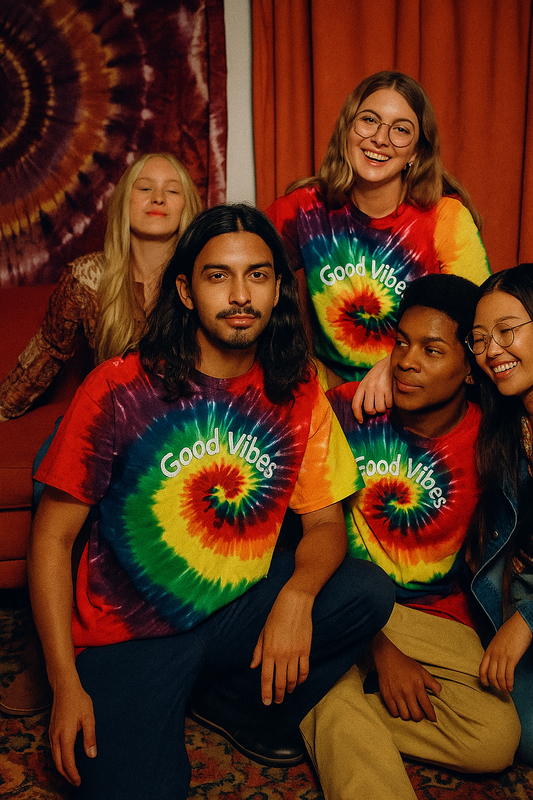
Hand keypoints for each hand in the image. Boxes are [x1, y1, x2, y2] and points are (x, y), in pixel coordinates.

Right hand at [49, 679, 95, 785]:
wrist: (64, 687)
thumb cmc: (78, 700)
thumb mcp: (89, 717)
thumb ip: (90, 737)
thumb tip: (92, 755)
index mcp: (65, 736)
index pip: (67, 762)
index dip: (73, 774)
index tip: (79, 782)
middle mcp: (55, 737)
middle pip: (58, 763)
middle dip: (66, 775)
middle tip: (75, 782)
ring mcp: (51, 734)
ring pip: (54, 758)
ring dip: (62, 768)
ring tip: (71, 774)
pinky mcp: (51, 730)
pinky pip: (53, 750)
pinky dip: (58, 759)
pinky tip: (65, 760)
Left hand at [250, 585, 312, 705]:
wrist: (294, 604)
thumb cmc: (276, 617)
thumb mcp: (263, 633)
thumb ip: (258, 651)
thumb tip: (253, 667)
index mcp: (268, 651)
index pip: (266, 678)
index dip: (266, 692)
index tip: (267, 702)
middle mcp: (281, 655)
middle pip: (280, 682)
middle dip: (279, 694)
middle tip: (278, 701)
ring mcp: (295, 653)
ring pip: (293, 679)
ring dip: (290, 688)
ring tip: (288, 692)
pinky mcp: (306, 650)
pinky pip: (304, 670)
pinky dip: (302, 679)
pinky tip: (299, 682)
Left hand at [351, 354, 392, 423]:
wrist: (392, 362)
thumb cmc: (379, 374)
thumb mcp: (368, 380)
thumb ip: (365, 393)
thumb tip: (367, 411)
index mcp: (362, 385)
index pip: (356, 404)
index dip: (357, 415)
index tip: (361, 421)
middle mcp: (369, 387)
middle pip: (369, 410)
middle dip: (374, 411)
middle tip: (378, 406)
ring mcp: (380, 388)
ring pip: (380, 409)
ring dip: (384, 408)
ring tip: (385, 401)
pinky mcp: (390, 389)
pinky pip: (390, 405)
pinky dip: (391, 404)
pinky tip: (391, 397)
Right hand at [372, 633, 441, 721]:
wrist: (387, 659)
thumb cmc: (406, 665)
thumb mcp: (422, 671)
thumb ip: (432, 683)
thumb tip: (439, 694)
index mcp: (418, 686)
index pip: (427, 707)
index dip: (431, 715)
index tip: (433, 719)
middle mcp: (407, 692)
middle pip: (416, 715)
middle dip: (420, 716)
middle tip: (419, 712)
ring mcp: (396, 695)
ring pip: (405, 716)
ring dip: (409, 715)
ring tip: (409, 709)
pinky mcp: (387, 696)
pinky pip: (394, 713)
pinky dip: (398, 712)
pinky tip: (400, 707)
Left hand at [479, 610, 532, 692]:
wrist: (519, 624)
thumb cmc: (510, 631)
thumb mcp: (497, 641)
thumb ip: (495, 651)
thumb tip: (495, 661)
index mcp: (489, 650)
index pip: (481, 668)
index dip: (483, 679)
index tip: (486, 684)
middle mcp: (494, 654)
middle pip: (490, 675)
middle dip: (495, 685)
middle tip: (500, 690)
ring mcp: (502, 656)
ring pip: (499, 677)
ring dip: (502, 686)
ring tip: (506, 691)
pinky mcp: (512, 658)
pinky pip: (508, 675)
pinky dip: (509, 683)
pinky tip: (511, 687)